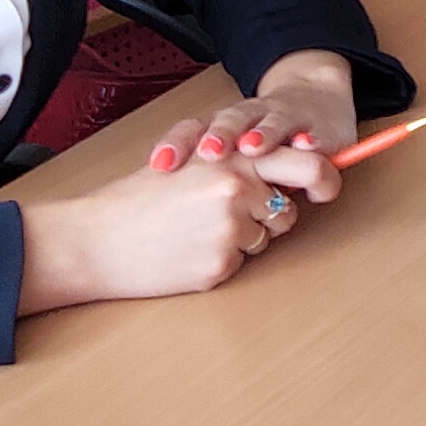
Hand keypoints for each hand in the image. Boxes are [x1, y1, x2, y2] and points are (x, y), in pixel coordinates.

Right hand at [16, 53, 363, 313]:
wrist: (96, 240)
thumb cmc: (136, 199)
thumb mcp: (187, 161)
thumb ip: (234, 160)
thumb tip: (281, 164)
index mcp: (230, 159)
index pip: (302, 164)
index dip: (323, 173)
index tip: (328, 178)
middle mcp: (237, 193)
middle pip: (293, 206)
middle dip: (296, 208)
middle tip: (293, 209)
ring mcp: (230, 232)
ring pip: (265, 237)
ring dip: (248, 233)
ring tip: (199, 227)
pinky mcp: (220, 266)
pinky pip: (240, 261)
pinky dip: (222, 257)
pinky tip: (188, 249)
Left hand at [141, 49, 360, 205]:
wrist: (317, 101)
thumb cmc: (262, 140)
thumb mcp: (228, 158)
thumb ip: (200, 178)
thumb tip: (162, 212)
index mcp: (222, 124)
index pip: (193, 129)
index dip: (177, 145)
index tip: (161, 165)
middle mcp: (251, 118)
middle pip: (230, 121)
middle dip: (220, 135)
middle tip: (208, 152)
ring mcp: (285, 119)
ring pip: (270, 122)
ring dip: (261, 134)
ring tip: (252, 148)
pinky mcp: (319, 127)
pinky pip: (315, 133)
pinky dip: (311, 140)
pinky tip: (306, 146)